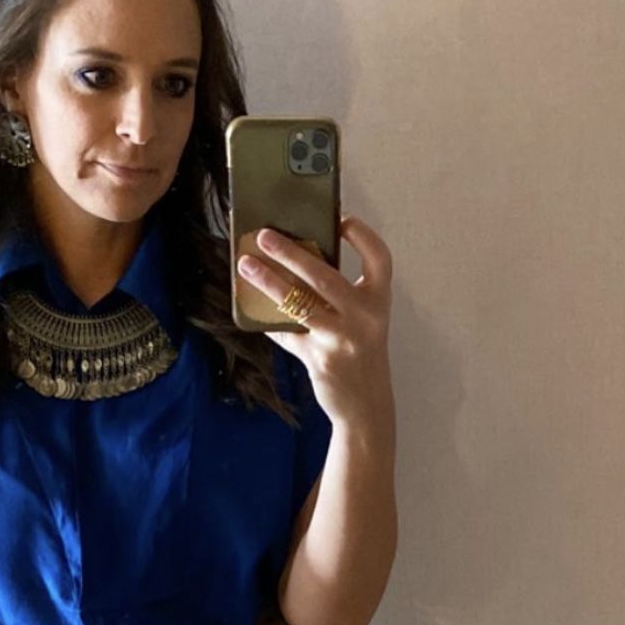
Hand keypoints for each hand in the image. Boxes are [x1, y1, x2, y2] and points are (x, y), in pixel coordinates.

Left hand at [236, 215, 393, 425]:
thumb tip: (296, 261)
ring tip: (245, 265)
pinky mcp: (319, 358)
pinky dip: (267, 320)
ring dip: (268, 282)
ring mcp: (341, 338)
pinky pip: (287, 333)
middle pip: (323, 275)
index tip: (340, 219)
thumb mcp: (361, 320)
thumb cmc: (360, 354)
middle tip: (265, 235)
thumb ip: (339, 295)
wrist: (367, 405)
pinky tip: (251, 307)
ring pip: (298, 302)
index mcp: (378, 301)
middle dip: (289, 251)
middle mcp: (364, 317)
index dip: (361, 235)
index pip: (379, 257)